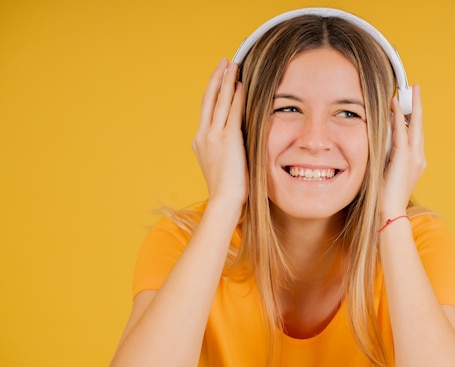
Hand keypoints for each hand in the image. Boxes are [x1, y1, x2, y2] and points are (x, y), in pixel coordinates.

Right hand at [192, 59, 247, 209]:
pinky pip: (231, 111)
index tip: (220, 79)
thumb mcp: (223, 165)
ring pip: (218, 101)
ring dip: (225, 81)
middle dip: (216, 79)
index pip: (207, 112)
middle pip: (208, 100)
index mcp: (200, 142)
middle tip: (223, 63)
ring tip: (231, 65)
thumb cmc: (228, 190)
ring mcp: (213, 136)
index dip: (213, 93)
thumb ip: (226, 150)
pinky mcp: (227, 139)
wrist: (225, 201)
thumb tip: (237, 142)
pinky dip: (235, 96)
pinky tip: (240, 84)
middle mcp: (203, 135)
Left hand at [381, 85, 425, 217]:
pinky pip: (402, 132)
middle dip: (416, 106)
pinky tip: (395, 104)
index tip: (410, 103)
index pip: (415, 134)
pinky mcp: (403, 158)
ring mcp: (414, 158)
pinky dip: (399, 117)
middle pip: (418, 125)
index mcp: (415, 162)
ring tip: (408, 91)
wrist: (389, 211)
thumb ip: (386, 155)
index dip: (413, 117)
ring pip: (413, 126)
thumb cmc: (385, 196)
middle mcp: (418, 158)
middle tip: (414, 89)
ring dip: (411, 106)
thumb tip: (379, 141)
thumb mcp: (386, 171)